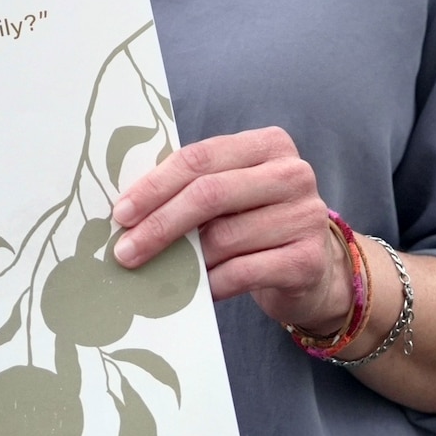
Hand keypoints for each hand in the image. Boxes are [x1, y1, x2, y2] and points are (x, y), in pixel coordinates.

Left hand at [110, 126, 351, 331]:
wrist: (313, 268)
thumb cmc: (258, 223)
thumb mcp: (233, 193)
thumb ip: (195, 188)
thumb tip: (130, 211)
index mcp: (268, 145)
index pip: (200, 157)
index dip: (155, 185)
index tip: (122, 212)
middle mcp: (293, 173)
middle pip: (209, 194)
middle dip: (160, 224)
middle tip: (126, 250)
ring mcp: (305, 216)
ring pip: (223, 237)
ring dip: (185, 260)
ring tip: (161, 271)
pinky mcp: (307, 260)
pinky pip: (242, 272)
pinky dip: (211, 284)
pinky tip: (196, 291)